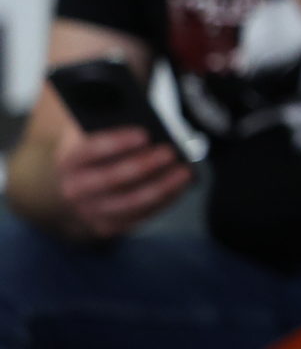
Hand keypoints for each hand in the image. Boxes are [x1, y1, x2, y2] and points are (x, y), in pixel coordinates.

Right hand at [53, 125, 192, 239]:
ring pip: (131, 202)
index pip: (89, 151)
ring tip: (185, 170)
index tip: (145, 134)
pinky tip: (181, 185)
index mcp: (68, 161)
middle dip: (144, 165)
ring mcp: (91, 212)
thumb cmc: (95, 154)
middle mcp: (74, 190)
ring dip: (162, 187)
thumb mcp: (91, 134)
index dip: (117, 142)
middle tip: (170, 152)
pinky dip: (165, 200)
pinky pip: (142, 215)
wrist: (78, 189)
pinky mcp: (109, 227)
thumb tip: (146, 122)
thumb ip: (108, 124)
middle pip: (112, 180)